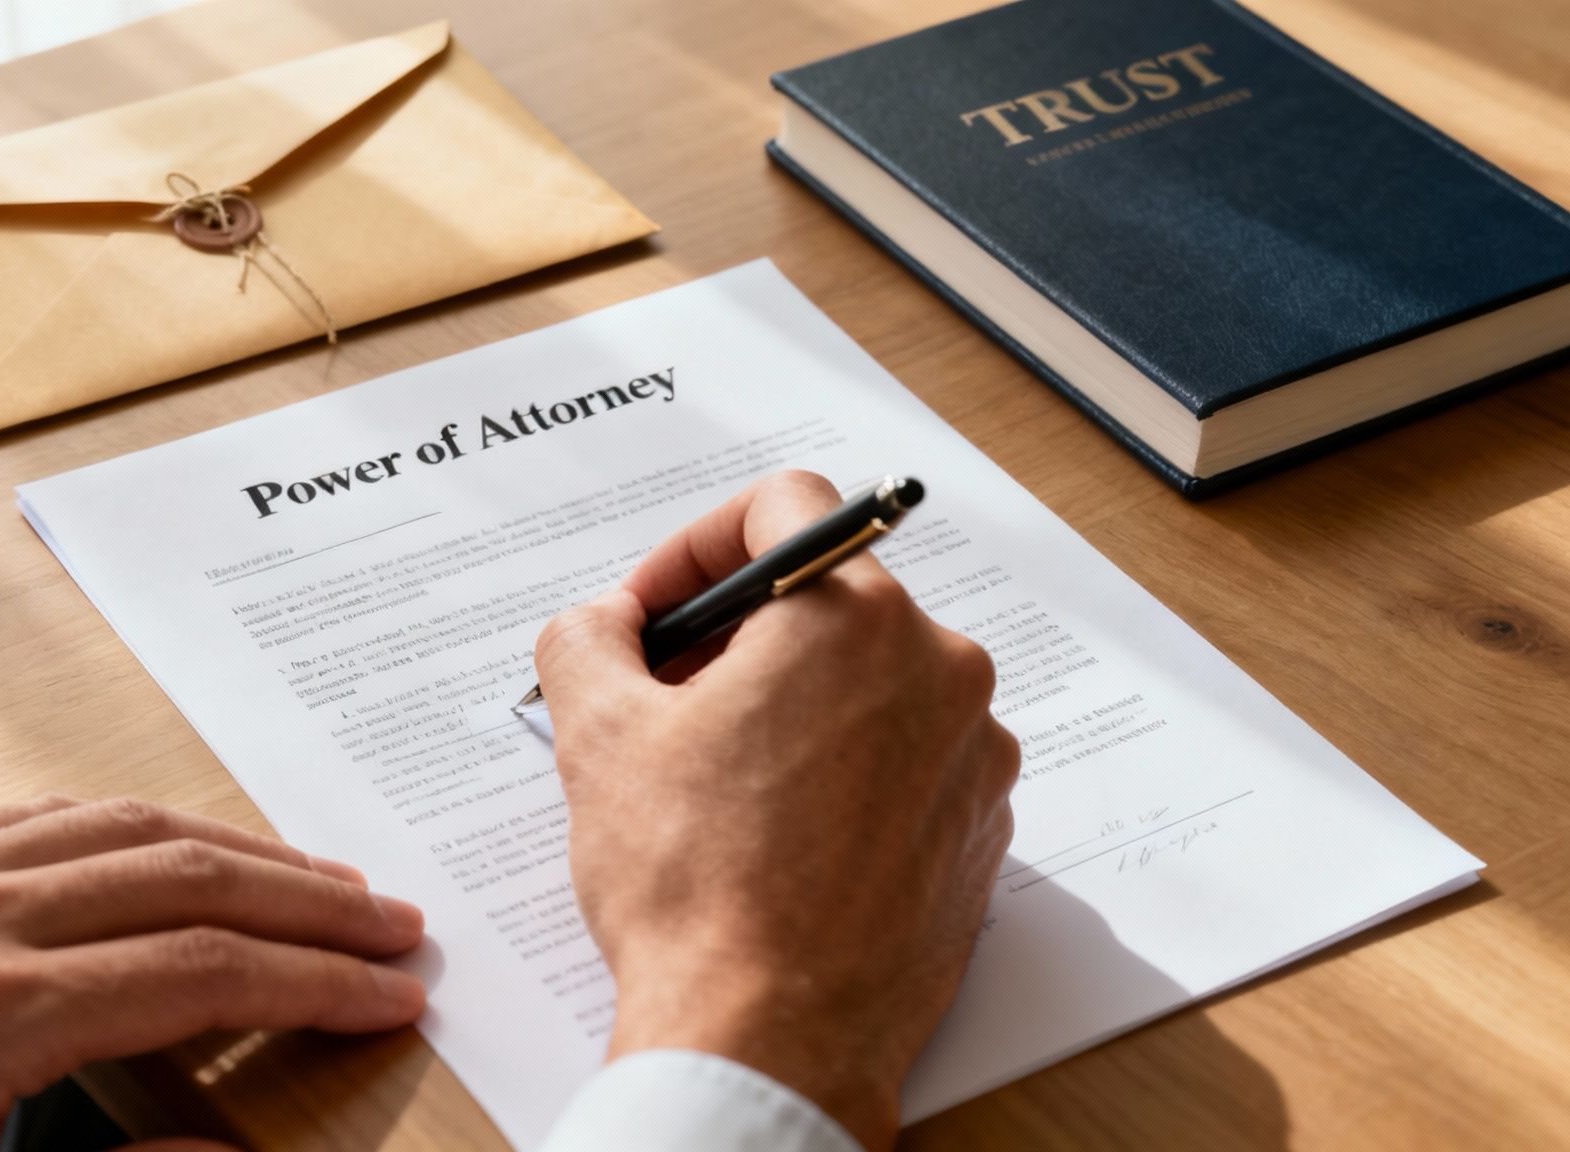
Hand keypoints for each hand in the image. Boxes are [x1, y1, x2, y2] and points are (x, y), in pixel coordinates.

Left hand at [0, 797, 425, 1151]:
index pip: (203, 972)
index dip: (315, 980)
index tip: (390, 990)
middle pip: (187, 877)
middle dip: (308, 899)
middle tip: (392, 921)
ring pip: (127, 824)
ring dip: (240, 848)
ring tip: (317, 878)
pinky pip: (45, 812)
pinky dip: (140, 825)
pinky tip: (184, 846)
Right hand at [534, 470, 1017, 1148]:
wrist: (770, 1043)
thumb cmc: (698, 893)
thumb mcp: (597, 736)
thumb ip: (587, 637)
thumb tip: (602, 624)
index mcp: (854, 619)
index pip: (784, 508)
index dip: (695, 547)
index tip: (654, 611)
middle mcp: (940, 672)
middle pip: (827, 602)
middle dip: (735, 637)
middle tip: (663, 697)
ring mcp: (973, 757)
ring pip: (869, 684)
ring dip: (790, 707)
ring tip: (714, 779)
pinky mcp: (981, 832)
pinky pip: (906, 761)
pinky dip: (842, 771)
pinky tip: (776, 834)